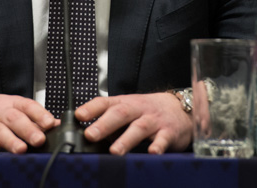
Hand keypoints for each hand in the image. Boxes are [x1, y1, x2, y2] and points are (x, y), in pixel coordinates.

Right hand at [0, 93, 58, 153]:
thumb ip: (31, 117)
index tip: (50, 124)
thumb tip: (56, 125)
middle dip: (28, 129)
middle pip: (14, 118)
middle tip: (39, 140)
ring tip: (21, 149)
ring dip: (10, 140)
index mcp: (9, 104)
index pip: (27, 106)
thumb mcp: (8, 108)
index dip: (39, 114)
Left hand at [76, 93, 191, 154]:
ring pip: (139, 128)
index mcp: (124, 104)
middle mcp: (138, 110)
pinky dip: (157, 146)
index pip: (105, 102)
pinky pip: (163, 139)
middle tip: (90, 135)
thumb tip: (77, 132)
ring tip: (115, 151)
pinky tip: (152, 153)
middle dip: (104, 125)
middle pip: (120, 114)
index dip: (91, 108)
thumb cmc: (147, 111)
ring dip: (126, 140)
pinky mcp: (168, 132)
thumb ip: (105, 120)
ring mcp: (153, 121)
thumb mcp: (126, 110)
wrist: (179, 108)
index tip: (78, 116)